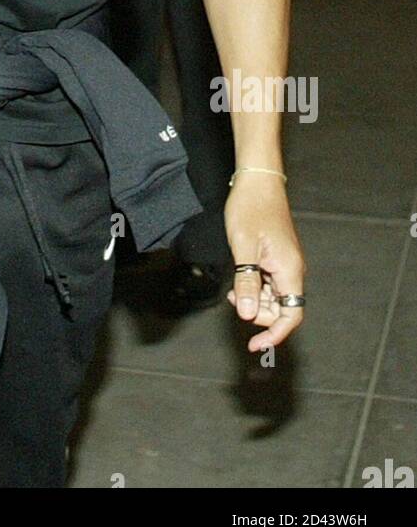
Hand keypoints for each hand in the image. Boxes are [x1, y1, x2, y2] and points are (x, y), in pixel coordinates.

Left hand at [224, 172, 305, 350]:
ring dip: (253, 300)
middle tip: (233, 298)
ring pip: (273, 298)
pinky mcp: (277, 257)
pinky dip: (254, 287)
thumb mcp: (243, 248)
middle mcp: (292, 270)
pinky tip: (238, 280)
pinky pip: (268, 283)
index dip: (274, 334)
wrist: (257, 182)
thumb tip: (246, 314)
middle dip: (257, 312)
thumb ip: (246, 282)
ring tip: (232, 288)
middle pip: (280, 310)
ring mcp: (285, 264)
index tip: (254, 345)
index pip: (291, 316)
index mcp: (290, 271)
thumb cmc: (250, 209)